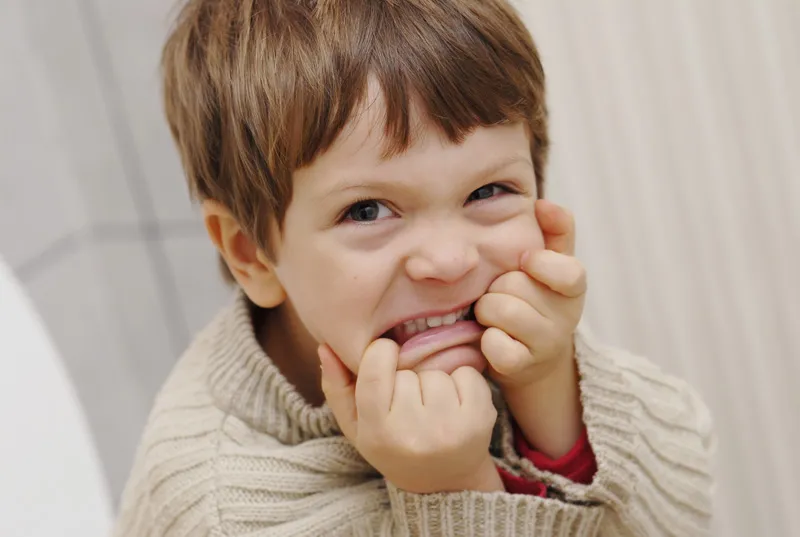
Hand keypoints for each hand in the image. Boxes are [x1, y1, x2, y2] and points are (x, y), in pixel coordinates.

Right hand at [319, 339, 502, 493]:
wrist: (445, 483)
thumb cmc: (394, 446)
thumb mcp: (358, 426)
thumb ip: (337, 388)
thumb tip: (326, 346)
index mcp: (378, 432)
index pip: (376, 367)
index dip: (382, 353)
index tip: (387, 358)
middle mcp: (413, 432)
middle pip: (408, 370)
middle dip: (410, 377)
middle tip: (412, 403)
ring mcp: (449, 427)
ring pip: (438, 372)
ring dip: (437, 381)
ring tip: (434, 407)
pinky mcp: (480, 419)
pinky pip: (467, 374)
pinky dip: (463, 382)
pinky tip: (457, 405)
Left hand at [475, 199, 585, 388]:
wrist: (532, 358)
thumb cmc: (536, 299)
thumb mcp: (550, 263)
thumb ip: (555, 230)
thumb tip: (544, 203)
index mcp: (573, 288)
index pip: (568, 273)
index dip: (541, 264)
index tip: (526, 262)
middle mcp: (566, 317)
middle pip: (514, 285)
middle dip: (498, 286)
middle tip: (500, 294)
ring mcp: (546, 345)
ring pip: (500, 311)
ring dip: (486, 310)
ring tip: (492, 315)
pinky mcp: (522, 367)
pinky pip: (496, 346)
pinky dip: (486, 341)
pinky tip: (491, 339)